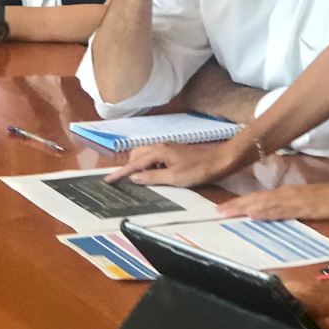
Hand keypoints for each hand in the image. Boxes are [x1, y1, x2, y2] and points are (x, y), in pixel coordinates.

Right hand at [106, 141, 244, 186]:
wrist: (220, 160)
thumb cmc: (198, 169)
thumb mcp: (174, 178)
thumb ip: (152, 177)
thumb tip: (134, 178)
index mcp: (158, 152)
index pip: (134, 164)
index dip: (121, 173)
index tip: (108, 180)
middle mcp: (160, 147)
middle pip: (137, 155)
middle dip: (130, 167)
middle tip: (126, 182)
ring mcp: (168, 148)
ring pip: (146, 155)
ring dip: (141, 167)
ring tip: (142, 181)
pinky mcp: (175, 153)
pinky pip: (155, 157)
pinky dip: (151, 166)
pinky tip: (157, 175)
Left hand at [217, 174, 328, 220]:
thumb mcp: (305, 203)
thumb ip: (289, 207)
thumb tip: (271, 213)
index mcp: (285, 194)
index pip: (257, 199)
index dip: (239, 204)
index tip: (222, 208)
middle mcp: (285, 195)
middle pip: (256, 200)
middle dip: (235, 206)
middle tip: (216, 211)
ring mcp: (293, 200)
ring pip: (263, 204)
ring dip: (244, 207)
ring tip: (226, 211)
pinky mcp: (302, 206)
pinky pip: (279, 209)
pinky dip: (264, 210)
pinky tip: (254, 212)